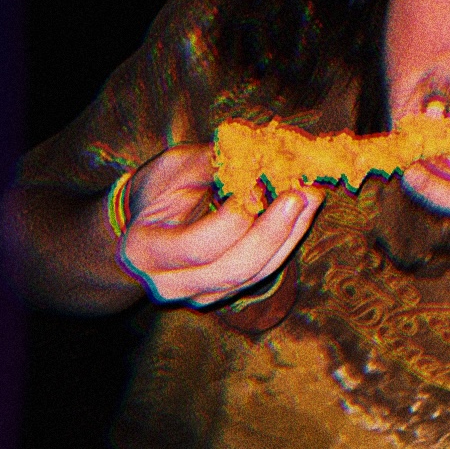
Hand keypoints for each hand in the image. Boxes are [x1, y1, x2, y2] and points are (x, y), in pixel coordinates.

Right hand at [117, 144, 323, 306]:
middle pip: (233, 269)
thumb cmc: (155, 192)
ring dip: (289, 235)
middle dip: (272, 232)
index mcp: (145, 250)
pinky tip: (301, 214)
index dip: (232, 219)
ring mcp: (200, 295)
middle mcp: (170, 283)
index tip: (257, 185)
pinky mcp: (224, 294)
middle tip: (301, 194)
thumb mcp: (172, 169)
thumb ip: (211, 165)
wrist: (138, 230)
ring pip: (255, 276)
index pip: (197, 246)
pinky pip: (262, 274)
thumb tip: (259, 153)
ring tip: (311, 198)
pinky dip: (285, 242)